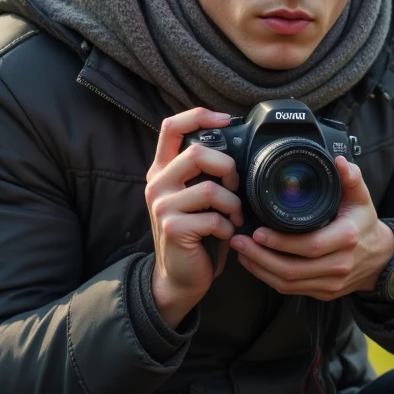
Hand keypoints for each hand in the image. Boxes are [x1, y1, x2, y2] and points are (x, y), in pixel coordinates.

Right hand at [146, 107, 243, 328]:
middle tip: (237, 188)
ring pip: (210, 189)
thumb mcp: (193, 198)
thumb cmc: (195, 235)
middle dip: (228, 169)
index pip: (171, 127)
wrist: (179, 277)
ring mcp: (162, 206)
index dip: (199, 116)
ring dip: (233, 205)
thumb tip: (237, 152)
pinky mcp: (173, 228)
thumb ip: (203, 173)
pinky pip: (213, 219)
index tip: (225, 119)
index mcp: (162, 170)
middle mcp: (157, 184)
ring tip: (234, 217)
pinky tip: (224, 235)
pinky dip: (227, 228)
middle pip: (196, 155)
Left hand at [230, 157, 393, 300]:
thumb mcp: (362, 198)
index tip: (259, 232)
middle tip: (239, 241)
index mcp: (347, 238)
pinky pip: (291, 290)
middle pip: (293, 269)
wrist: (380, 258)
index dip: (281, 243)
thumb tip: (338, 161)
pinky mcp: (323, 293)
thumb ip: (351, 177)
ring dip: (260, 269)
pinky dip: (269, 278)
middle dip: (261, 257)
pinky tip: (255, 264)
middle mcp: (340, 264)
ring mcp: (331, 283)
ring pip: (288, 283)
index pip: (310, 245)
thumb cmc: (364, 223)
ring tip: (241, 252)